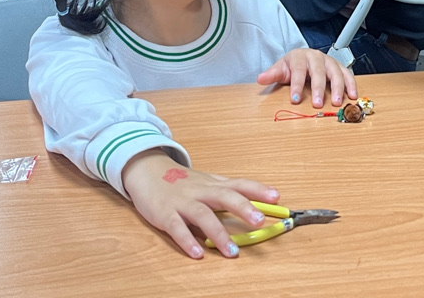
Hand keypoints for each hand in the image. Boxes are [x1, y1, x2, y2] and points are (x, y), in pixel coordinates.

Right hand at [122, 149, 279, 259]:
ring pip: (202, 215)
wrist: (147, 171)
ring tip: (232, 251)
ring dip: (218, 233)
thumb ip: (227, 192)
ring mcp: (183, 202)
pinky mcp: (165, 214)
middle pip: (224, 196)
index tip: (276, 197)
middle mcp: (200, 191)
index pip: (239, 184)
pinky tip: (198, 253)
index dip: (258, 189)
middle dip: (243, 208)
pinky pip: (177, 228)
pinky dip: (187, 241)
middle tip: (259, 221)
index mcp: (213, 184)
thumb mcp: (206, 182)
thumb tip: (257, 204)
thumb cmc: (181, 181)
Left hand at [257, 48, 356, 108]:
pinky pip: (347, 75)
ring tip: (336, 102)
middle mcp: (316, 57)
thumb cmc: (292, 65)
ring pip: (335, 73)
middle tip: (317, 103)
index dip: (297, 85)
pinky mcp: (339, 67)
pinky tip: (352, 96)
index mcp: (299, 57)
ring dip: (337, 88)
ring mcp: (329, 61)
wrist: (303, 57)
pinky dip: (351, 85)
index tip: (295, 99)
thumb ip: (272, 74)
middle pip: (318, 72)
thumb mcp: (281, 68)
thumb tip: (260, 79)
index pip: (298, 71)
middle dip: (318, 88)